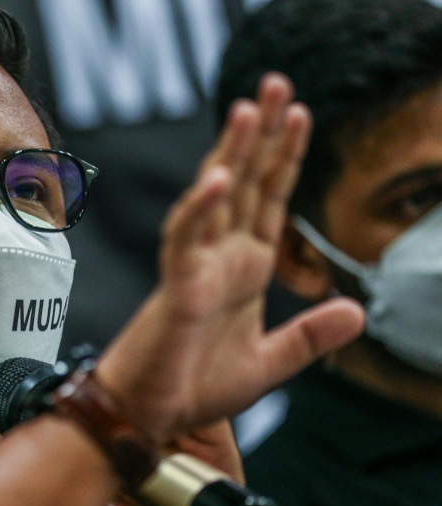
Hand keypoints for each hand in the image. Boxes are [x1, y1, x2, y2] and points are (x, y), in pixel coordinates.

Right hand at [95, 73, 363, 436]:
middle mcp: (220, 259)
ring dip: (232, 153)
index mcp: (242, 270)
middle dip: (262, 134)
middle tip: (276, 83)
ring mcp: (196, 268)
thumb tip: (358, 310)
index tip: (300, 114)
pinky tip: (219, 179)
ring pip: (214, 199)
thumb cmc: (194, 388)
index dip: (285, 158)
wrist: (151, 417)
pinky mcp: (176, 288)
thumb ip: (311, 336)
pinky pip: (185, 240)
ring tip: (250, 108)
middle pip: (245, 183)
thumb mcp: (270, 363)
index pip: (269, 201)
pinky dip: (201, 209)